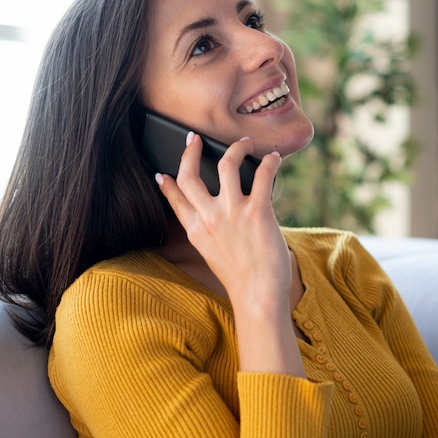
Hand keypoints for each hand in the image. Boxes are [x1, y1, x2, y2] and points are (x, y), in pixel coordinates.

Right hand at [155, 133, 290, 307]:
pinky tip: (274, 159)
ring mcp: (232, 213)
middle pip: (190, 175)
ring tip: (244, 143)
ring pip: (226, 164)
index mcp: (196, 231)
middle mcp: (209, 218)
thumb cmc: (241, 280)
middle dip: (190, 152)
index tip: (163, 173)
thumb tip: (215, 214)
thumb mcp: (213, 255)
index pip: (175, 199)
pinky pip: (262, 174)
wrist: (258, 297)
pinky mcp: (257, 211)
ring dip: (236, 148)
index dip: (167, 183)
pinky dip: (270, 162)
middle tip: (195, 139)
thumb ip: (210, 233)